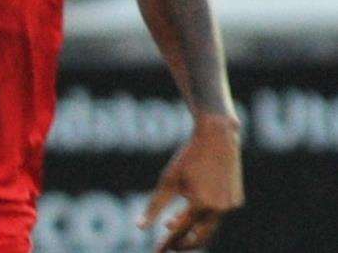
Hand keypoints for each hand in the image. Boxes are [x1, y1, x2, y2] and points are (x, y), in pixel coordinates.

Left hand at [139, 114, 242, 250]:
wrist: (218, 137)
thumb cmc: (188, 157)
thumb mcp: (168, 180)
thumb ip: (154, 206)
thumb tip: (140, 228)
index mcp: (200, 205)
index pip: (180, 233)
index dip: (167, 243)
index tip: (157, 251)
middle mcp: (219, 209)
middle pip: (200, 238)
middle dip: (184, 244)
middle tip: (169, 245)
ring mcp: (231, 206)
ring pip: (210, 227)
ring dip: (193, 229)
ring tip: (172, 224)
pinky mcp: (237, 200)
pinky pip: (219, 213)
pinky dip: (204, 215)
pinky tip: (193, 205)